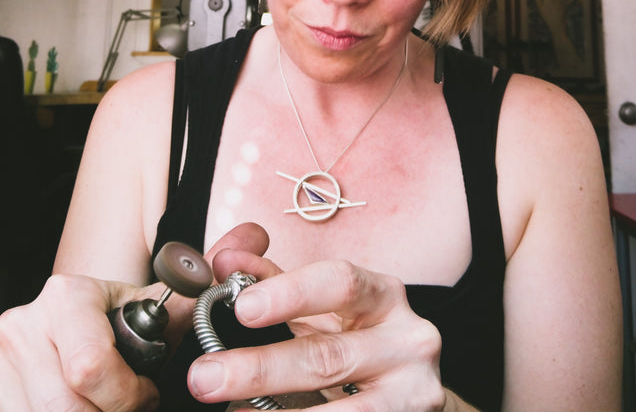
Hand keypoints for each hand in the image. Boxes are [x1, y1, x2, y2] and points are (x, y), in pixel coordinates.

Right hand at [0, 223, 269, 410]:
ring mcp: (1, 367)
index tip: (146, 397)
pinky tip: (88, 410)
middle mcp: (23, 326)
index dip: (127, 396)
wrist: (57, 349)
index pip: (90, 367)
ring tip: (109, 408)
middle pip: (70, 408)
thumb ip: (199, 282)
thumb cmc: (115, 333)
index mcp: (68, 297)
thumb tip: (256, 235)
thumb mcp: (152, 309)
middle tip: (130, 408)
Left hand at [189, 254, 445, 411]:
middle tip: (205, 376)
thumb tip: (225, 260)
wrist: (410, 394)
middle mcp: (407, 339)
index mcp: (383, 295)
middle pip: (328, 355)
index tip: (242, 307)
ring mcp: (413, 391)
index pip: (340, 282)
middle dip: (260, 369)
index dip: (291, 293)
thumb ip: (275, 283)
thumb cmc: (357, 342)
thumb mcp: (322, 310)